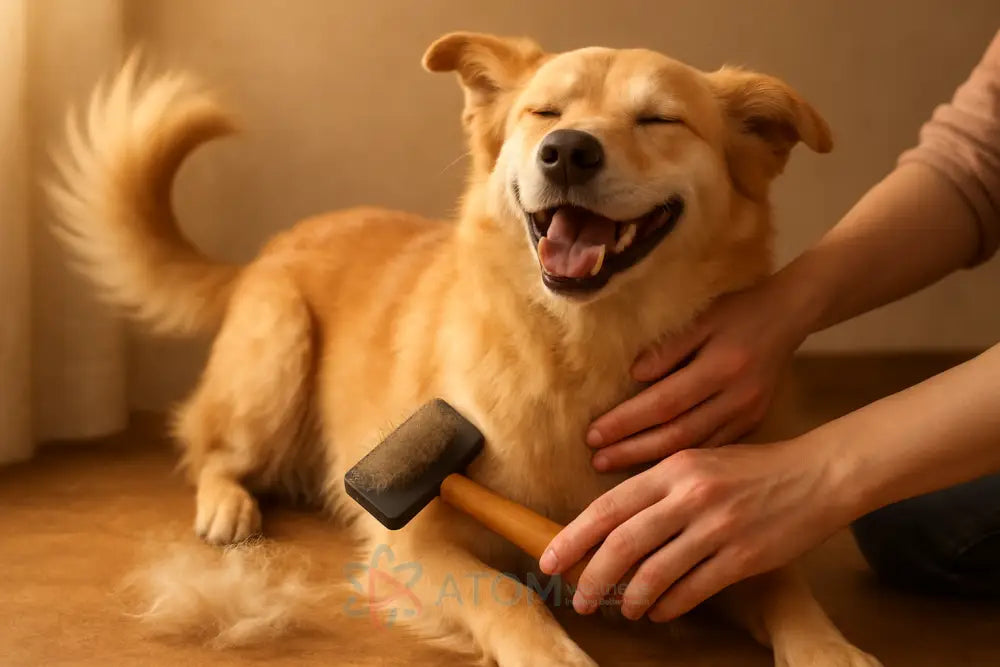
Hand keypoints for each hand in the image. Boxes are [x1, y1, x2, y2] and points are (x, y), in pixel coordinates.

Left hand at [540, 436, 850, 620]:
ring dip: (630, 598)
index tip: (549, 560)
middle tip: (579, 598)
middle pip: (622, 544)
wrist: (816, 474)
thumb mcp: (698, 462)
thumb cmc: (751, 470)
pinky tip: (658, 611)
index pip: (608, 506)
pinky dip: (668, 605)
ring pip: (654, 573)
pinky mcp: (742, 557)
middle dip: (592, 576)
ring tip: (622, 609)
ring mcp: (717, 528)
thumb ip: (657, 490)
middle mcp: (690, 496)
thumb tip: (610, 527)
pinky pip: (692, 590)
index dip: (573, 537)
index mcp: (672, 468)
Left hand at [587, 281, 812, 471]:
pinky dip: (681, 461)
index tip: (593, 435)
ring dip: (652, 462)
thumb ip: (669, 347)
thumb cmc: (736, 311)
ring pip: (694, 447)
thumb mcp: (702, 317)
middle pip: (677, 433)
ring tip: (615, 468)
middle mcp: (737, 397)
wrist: (788, 317)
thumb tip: (635, 376)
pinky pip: (712, 449)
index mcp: (722, 367)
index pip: (664, 402)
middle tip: (596, 460)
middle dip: (633, 449)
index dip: (627, 421)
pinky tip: (653, 469)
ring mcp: (748, 415)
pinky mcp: (753, 424)